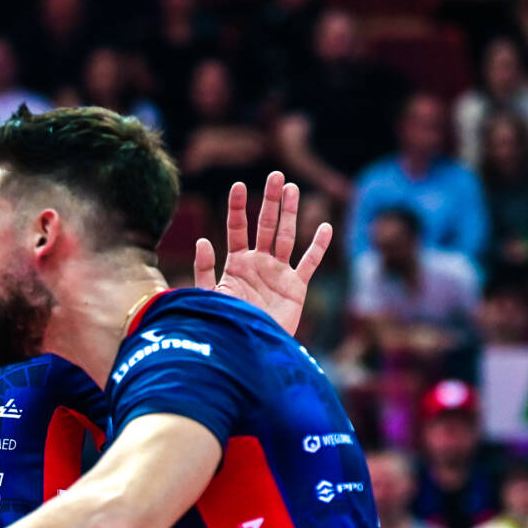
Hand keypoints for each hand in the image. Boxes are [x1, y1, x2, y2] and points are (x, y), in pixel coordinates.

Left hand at [193, 171, 332, 335]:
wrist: (247, 352)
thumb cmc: (225, 326)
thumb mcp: (209, 298)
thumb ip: (204, 271)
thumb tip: (202, 240)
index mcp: (236, 264)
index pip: (237, 229)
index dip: (238, 208)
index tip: (238, 186)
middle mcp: (259, 264)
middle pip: (266, 226)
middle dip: (271, 201)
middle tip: (276, 175)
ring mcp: (279, 274)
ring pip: (288, 237)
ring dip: (291, 213)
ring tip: (293, 188)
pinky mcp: (296, 288)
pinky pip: (309, 263)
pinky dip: (318, 246)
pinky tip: (325, 226)